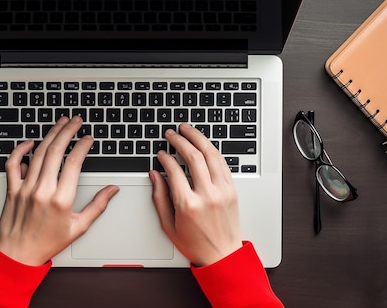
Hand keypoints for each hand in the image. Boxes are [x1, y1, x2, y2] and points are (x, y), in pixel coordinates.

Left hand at [0, 116, 118, 265]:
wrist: (17, 256)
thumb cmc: (46, 244)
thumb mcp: (78, 228)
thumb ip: (98, 206)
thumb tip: (112, 190)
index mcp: (61, 200)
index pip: (74, 163)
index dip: (83, 146)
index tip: (89, 138)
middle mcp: (42, 191)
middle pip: (56, 151)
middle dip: (68, 131)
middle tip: (76, 120)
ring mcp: (25, 189)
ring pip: (38, 153)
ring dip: (50, 135)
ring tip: (60, 124)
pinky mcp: (12, 190)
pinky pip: (13, 164)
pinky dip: (20, 150)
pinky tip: (30, 142)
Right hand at [150, 123, 242, 266]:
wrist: (223, 255)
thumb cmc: (195, 243)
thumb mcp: (168, 224)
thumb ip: (159, 197)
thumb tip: (154, 174)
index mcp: (188, 205)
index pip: (174, 170)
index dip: (165, 157)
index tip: (161, 153)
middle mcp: (207, 195)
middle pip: (194, 156)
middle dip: (180, 140)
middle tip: (171, 133)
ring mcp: (222, 191)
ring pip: (211, 155)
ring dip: (198, 138)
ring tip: (187, 130)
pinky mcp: (232, 190)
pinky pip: (222, 163)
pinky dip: (212, 150)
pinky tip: (204, 144)